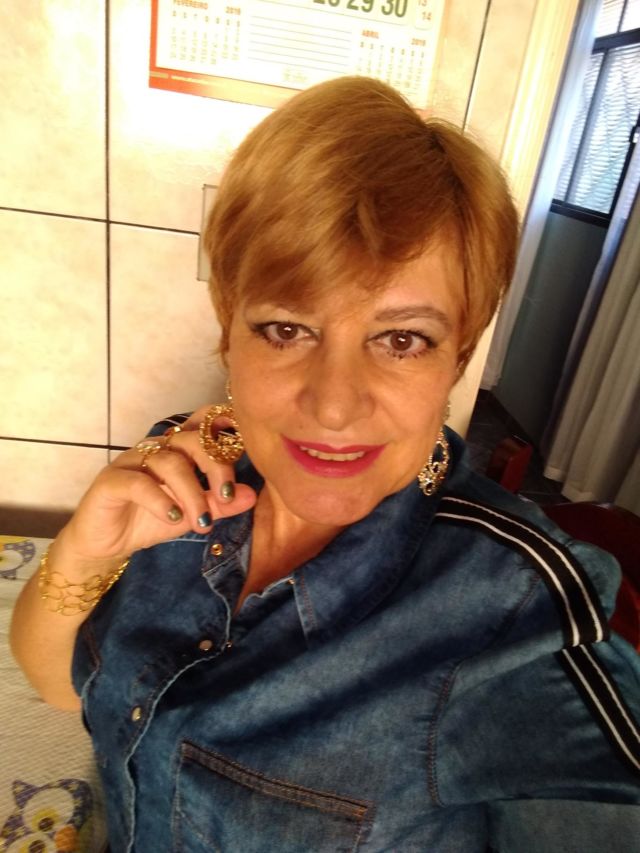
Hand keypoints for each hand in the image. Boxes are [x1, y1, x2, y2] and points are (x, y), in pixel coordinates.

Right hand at [58, 405, 256, 563]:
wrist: (106, 543)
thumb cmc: (150, 520)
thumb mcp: (192, 515)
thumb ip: (219, 504)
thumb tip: (250, 495)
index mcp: (177, 449)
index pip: (203, 427)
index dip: (225, 431)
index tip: (247, 452)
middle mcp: (156, 448)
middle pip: (192, 440)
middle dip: (215, 466)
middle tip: (226, 496)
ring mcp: (131, 461)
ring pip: (169, 463)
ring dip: (191, 493)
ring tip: (201, 522)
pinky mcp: (111, 481)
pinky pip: (139, 483)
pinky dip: (160, 500)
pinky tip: (172, 517)